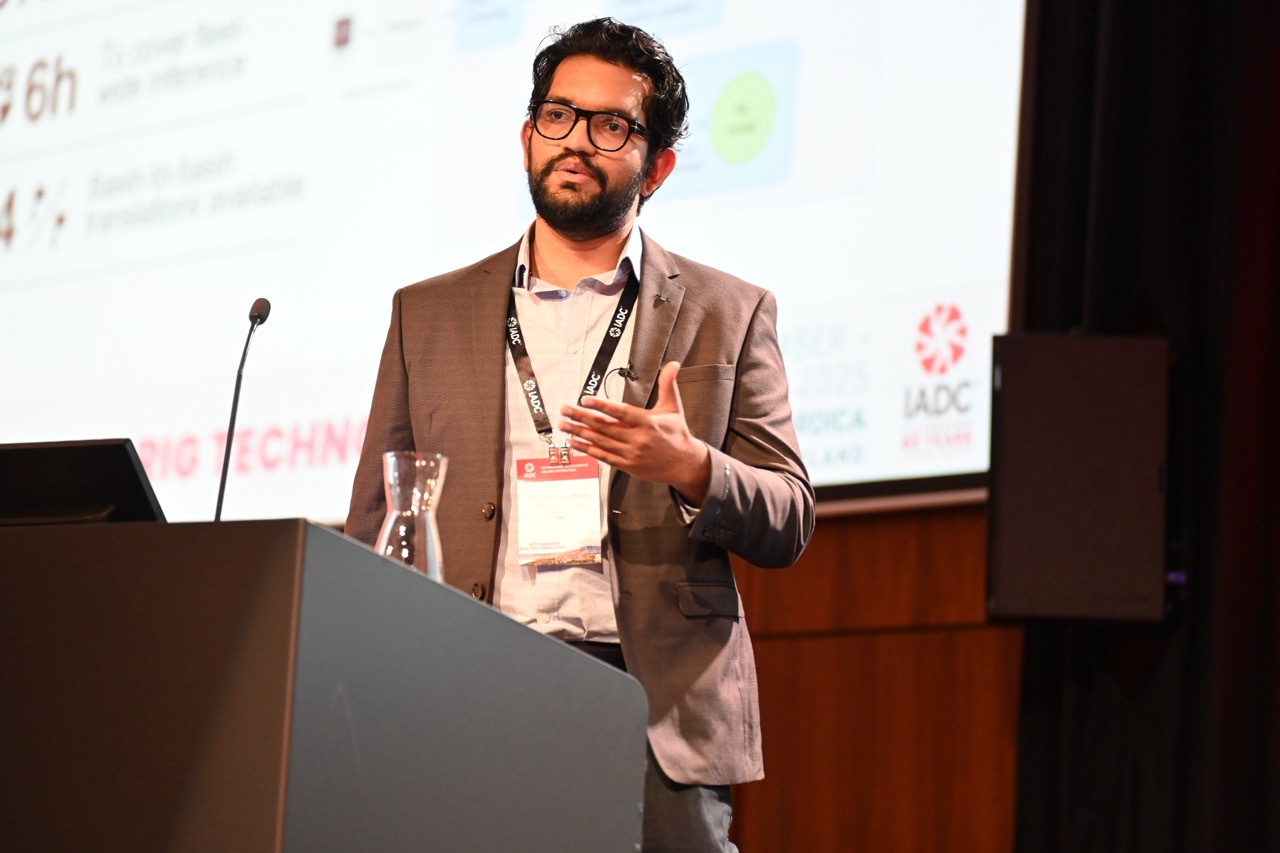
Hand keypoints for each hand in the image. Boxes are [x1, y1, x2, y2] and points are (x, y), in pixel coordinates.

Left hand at [558, 361, 711, 504]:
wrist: (684, 463)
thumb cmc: (677, 433)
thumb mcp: (674, 407)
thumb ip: (668, 384)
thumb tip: (673, 364)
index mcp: (648, 422)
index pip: (621, 412)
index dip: (602, 406)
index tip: (585, 400)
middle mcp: (638, 439)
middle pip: (604, 426)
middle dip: (581, 417)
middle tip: (565, 410)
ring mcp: (631, 454)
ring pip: (601, 441)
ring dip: (579, 433)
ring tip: (564, 425)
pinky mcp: (628, 465)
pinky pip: (604, 456)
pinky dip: (588, 449)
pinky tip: (575, 442)